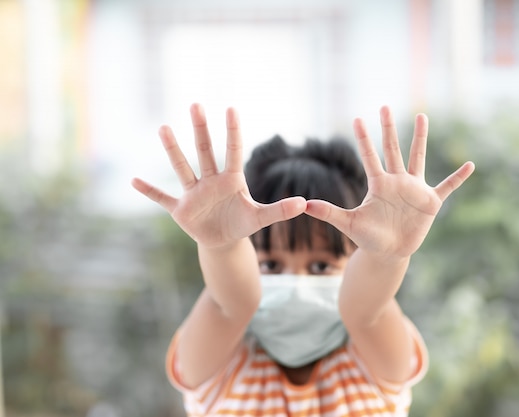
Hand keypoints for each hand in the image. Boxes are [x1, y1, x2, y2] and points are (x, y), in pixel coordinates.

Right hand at [131, 104, 305, 247]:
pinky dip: (149, 191)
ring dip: (173, 150)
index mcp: (231, 180)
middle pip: (205, 151)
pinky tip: (133, 181)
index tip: (231, 108)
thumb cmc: (241, 223)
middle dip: (201, 129)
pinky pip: (162, 198)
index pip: (233, 151)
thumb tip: (305, 204)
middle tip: (196, 104)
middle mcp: (210, 181)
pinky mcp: (180, 209)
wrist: (223, 241)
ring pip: (182, 168)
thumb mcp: (261, 218)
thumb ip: (281, 210)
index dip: (233, 131)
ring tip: (164, 127)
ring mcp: (193, 193)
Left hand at [305, 106, 473, 258]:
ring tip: (422, 116)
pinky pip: (447, 187)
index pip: (370, 156)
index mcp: (378, 184)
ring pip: (417, 158)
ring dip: (420, 139)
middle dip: (388, 128)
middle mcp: (396, 181)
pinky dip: (458, 178)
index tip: (357, 117)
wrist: (388, 253)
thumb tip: (305, 204)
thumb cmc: (368, 238)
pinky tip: (470, 165)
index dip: (364, 138)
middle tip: (384, 105)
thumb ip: (329, 213)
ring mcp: (414, 190)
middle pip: (392, 149)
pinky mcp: (430, 203)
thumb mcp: (349, 224)